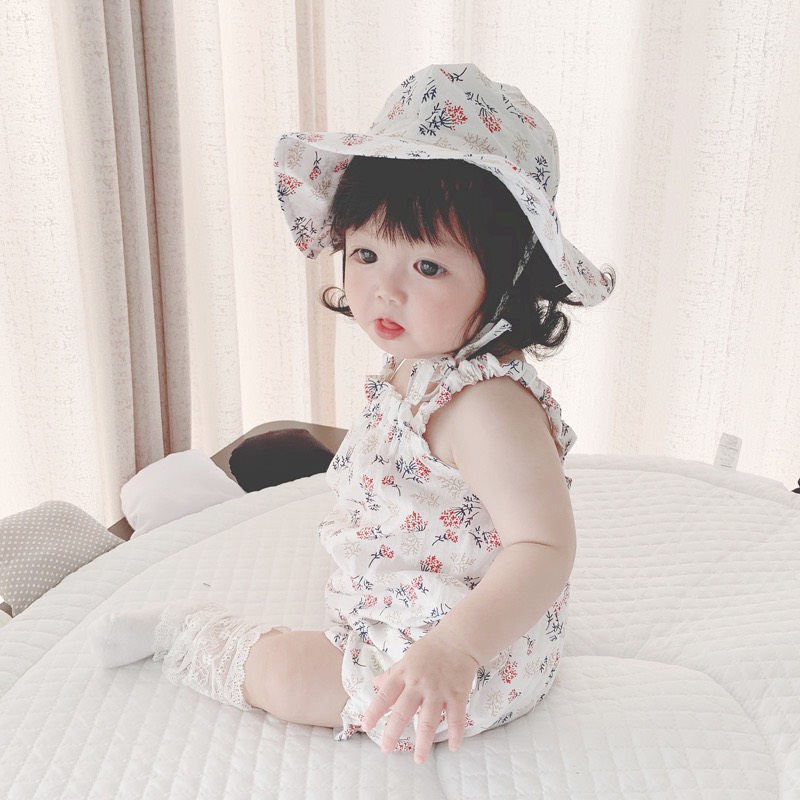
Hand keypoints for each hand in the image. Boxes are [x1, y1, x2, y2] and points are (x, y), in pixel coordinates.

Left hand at [361, 632, 479, 763]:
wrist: (458, 640)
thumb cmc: (430, 649)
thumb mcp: (407, 658)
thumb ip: (392, 673)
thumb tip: (376, 684)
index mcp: (404, 674)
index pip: (385, 695)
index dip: (374, 711)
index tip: (365, 727)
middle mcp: (419, 684)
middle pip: (403, 712)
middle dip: (393, 732)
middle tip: (386, 749)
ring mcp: (439, 691)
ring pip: (428, 721)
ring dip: (423, 742)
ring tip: (418, 759)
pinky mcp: (457, 695)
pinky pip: (456, 718)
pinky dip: (455, 734)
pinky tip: (453, 747)